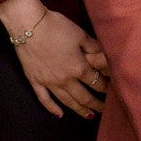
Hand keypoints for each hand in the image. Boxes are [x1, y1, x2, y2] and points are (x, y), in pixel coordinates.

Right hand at [0, 0, 109, 118]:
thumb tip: (105, 56)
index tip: (112, 92)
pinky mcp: (35, 80)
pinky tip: (60, 115)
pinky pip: (44, 99)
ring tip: (89, 116)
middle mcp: (65, 79)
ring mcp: (49, 82)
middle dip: (96, 104)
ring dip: (79, 110)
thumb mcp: (80, 34)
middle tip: (105, 110)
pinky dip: (52, 108)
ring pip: (67, 101)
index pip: (97, 82)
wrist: (28, 24)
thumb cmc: (56, 26)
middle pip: (84, 96)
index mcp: (79, 67)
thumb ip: (94, 47)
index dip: (106, 87)